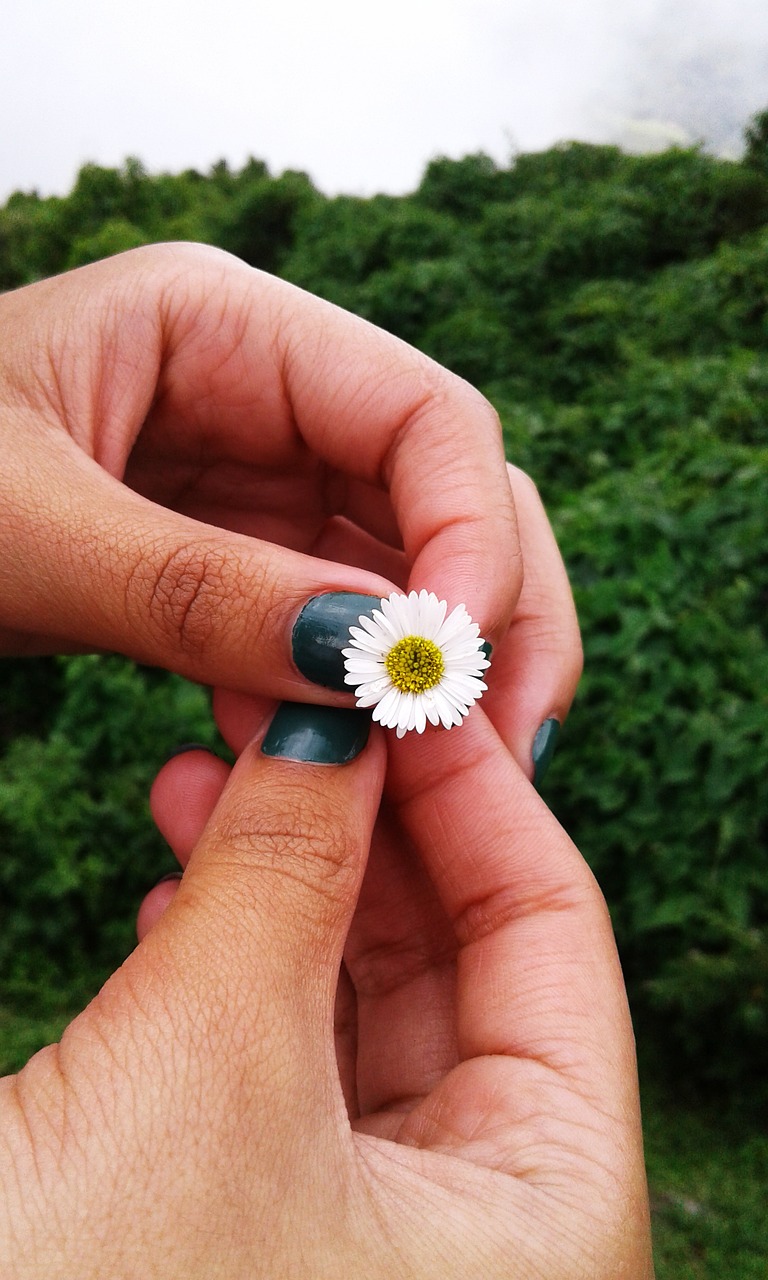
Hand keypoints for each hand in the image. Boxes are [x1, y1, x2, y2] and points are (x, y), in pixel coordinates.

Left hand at [0, 244, 579, 776]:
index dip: (472, 533)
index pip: (425, 414)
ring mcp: (258, 486)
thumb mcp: (22, 528)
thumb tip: (373, 666)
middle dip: (488, 621)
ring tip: (424, 779)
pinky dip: (349, 702)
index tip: (453, 662)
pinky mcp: (235, 564)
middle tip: (495, 747)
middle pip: (452, 499)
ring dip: (430, 675)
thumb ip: (196, 593)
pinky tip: (329, 762)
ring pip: (408, 577)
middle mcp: (267, 399)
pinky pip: (332, 632)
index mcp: (225, 328)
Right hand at [0, 704, 650, 1277]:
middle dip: (369, 815)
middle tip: (300, 699)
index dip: (477, 788)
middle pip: (457, 959)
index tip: (406, 678)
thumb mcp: (213, 1065)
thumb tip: (335, 712)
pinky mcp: (262, 1234)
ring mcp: (374, 1244)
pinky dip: (237, 954)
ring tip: (212, 764)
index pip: (554, 936)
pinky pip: (281, 1059)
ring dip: (288, 870)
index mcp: (550, 1225)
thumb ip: (287, 868)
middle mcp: (485, 1242)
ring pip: (357, 1000)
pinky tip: (185, 875)